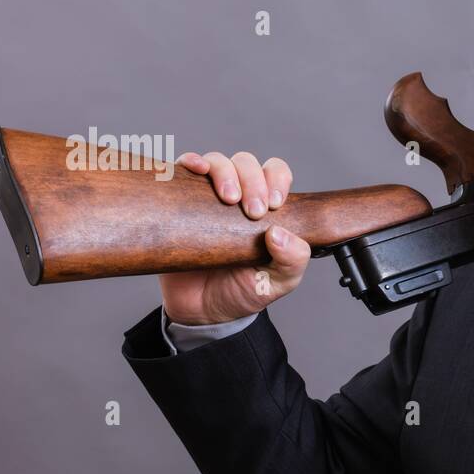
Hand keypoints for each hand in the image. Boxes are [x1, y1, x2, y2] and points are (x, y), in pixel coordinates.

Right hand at [158, 151, 311, 325]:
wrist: (202, 312)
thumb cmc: (243, 291)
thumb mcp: (277, 282)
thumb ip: (292, 260)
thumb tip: (279, 233)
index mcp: (267, 209)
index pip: (276, 174)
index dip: (277, 180)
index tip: (274, 205)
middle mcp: (239, 197)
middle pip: (247, 164)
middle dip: (253, 180)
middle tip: (252, 212)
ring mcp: (208, 197)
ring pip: (218, 161)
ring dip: (225, 172)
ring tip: (227, 199)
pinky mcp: (180, 201)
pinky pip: (182, 170)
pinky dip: (190, 161)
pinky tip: (196, 168)